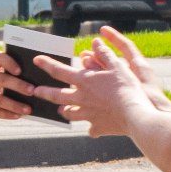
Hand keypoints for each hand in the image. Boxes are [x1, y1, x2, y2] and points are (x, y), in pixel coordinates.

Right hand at [0, 48, 26, 117]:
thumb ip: (5, 73)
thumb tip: (31, 81)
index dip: (9, 63)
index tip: (20, 71)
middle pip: (2, 79)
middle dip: (18, 85)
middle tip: (32, 91)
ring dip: (15, 105)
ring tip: (28, 109)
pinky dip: (7, 114)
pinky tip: (17, 116)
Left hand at [30, 28, 154, 135]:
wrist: (135, 114)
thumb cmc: (127, 87)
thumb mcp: (117, 65)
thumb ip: (104, 54)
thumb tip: (95, 42)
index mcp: (84, 81)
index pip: (59, 71)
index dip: (46, 64)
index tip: (36, 60)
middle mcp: (81, 98)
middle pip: (56, 96)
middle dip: (44, 92)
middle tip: (35, 91)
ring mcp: (87, 114)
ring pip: (70, 114)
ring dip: (64, 111)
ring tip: (61, 111)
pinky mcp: (97, 127)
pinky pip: (91, 129)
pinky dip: (91, 127)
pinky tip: (93, 128)